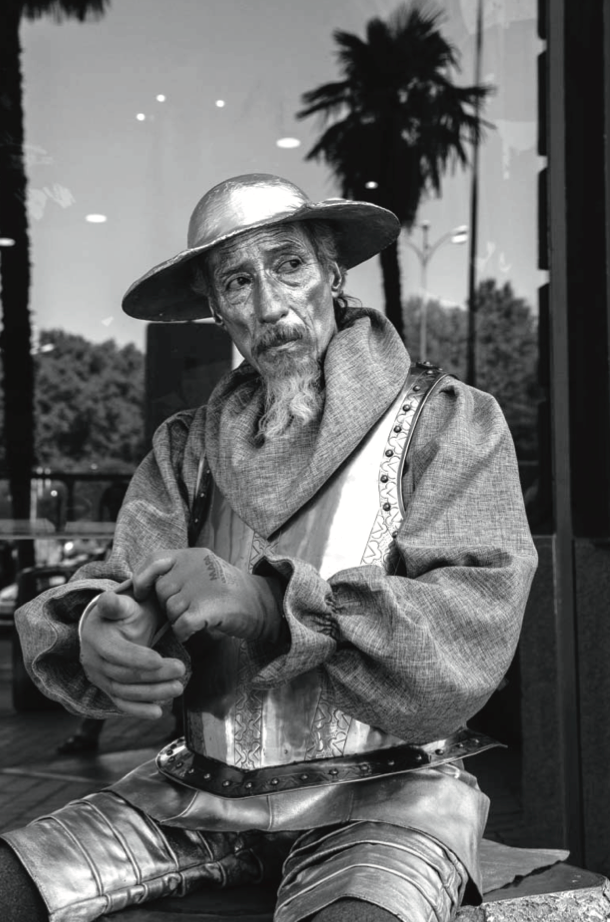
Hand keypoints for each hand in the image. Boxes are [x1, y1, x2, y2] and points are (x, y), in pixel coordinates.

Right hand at [80, 587, 185, 718]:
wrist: (110, 629)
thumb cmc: (122, 615)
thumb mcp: (122, 605)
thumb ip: (116, 604)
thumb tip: (108, 600)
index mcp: (97, 639)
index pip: (116, 653)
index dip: (136, 658)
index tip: (159, 659)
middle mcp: (94, 662)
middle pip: (124, 674)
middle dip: (154, 675)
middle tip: (180, 669)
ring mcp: (101, 679)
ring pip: (125, 692)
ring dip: (152, 693)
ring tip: (178, 688)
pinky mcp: (109, 690)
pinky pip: (122, 704)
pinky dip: (139, 711)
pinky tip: (158, 713)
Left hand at [132, 549, 283, 644]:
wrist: (264, 604)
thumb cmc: (229, 592)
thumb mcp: (204, 571)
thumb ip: (177, 572)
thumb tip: (141, 585)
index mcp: (193, 555)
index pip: (154, 559)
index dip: (142, 577)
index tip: (140, 593)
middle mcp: (196, 565)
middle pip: (161, 591)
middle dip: (168, 605)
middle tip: (189, 609)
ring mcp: (202, 585)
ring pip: (170, 610)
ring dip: (178, 620)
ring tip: (198, 618)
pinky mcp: (208, 606)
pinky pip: (181, 624)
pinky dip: (184, 632)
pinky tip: (195, 630)